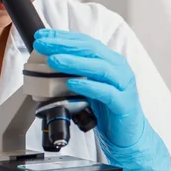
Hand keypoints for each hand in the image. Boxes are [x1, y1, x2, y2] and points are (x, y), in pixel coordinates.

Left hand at [34, 29, 170, 170]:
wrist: (128, 135)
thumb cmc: (106, 109)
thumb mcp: (87, 86)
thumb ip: (73, 73)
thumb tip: (47, 62)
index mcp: (109, 61)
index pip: (85, 42)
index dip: (63, 37)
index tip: (42, 35)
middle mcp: (117, 69)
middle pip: (91, 50)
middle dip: (64, 45)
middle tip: (42, 43)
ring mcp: (123, 85)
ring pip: (99, 68)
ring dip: (74, 62)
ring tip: (54, 60)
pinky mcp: (123, 103)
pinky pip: (106, 92)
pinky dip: (88, 86)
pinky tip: (72, 83)